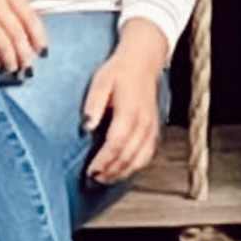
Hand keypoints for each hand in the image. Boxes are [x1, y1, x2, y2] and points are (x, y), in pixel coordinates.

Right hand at [0, 0, 48, 75]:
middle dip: (24, 53)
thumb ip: (14, 11)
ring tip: (13, 69)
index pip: (29, 16)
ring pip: (2, 40)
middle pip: (17, 32)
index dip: (38, 37)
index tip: (42, 52)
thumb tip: (32, 43)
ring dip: (10, 59)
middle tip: (27, 67)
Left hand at [81, 31, 166, 184]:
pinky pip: (147, 155)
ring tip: (104, 179)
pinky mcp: (154, 130)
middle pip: (127, 156)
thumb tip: (86, 126)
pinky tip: (122, 171)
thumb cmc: (119, 71)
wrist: (143, 61)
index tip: (89, 170)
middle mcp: (143, 123)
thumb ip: (93, 104)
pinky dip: (134, 167)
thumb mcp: (101, 81)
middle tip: (93, 179)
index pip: (116, 143)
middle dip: (110, 171)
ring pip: (139, 160)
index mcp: (129, 111)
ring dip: (121, 173)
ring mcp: (151, 128)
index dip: (103, 160)